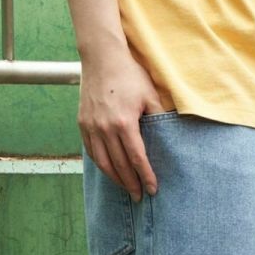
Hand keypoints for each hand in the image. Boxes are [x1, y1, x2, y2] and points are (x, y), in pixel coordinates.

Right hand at [78, 49, 162, 201]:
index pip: (137, 158)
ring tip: (125, 187)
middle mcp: (105, 128)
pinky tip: (110, 170)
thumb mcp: (150, 95)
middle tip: (139, 196)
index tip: (152, 189)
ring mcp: (91, 127)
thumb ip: (160, 118)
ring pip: (102, 162)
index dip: (145, 176)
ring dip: (115, 178)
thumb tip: (172, 137)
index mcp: (124, 123)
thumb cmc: (129, 75)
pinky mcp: (82, 123)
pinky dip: (101, 164)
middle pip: (119, 165)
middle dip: (130, 183)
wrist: (102, 58)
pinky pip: (91, 151)